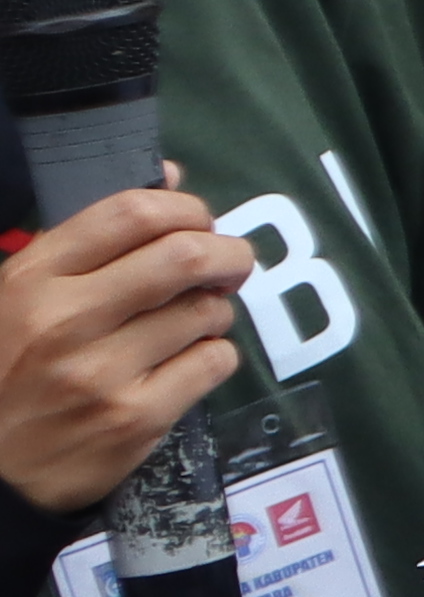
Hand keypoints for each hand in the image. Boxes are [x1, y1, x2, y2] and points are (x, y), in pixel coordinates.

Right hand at [0, 181, 248, 512]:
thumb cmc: (8, 369)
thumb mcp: (20, 295)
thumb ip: (91, 239)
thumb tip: (171, 178)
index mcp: (32, 280)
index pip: (131, 213)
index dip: (185, 208)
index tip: (199, 221)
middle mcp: (67, 321)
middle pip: (185, 256)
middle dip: (226, 253)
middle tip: (229, 265)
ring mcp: (103, 372)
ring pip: (206, 311)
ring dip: (215, 309)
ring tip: (193, 320)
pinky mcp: (136, 418)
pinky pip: (213, 363)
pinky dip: (214, 355)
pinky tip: (188, 360)